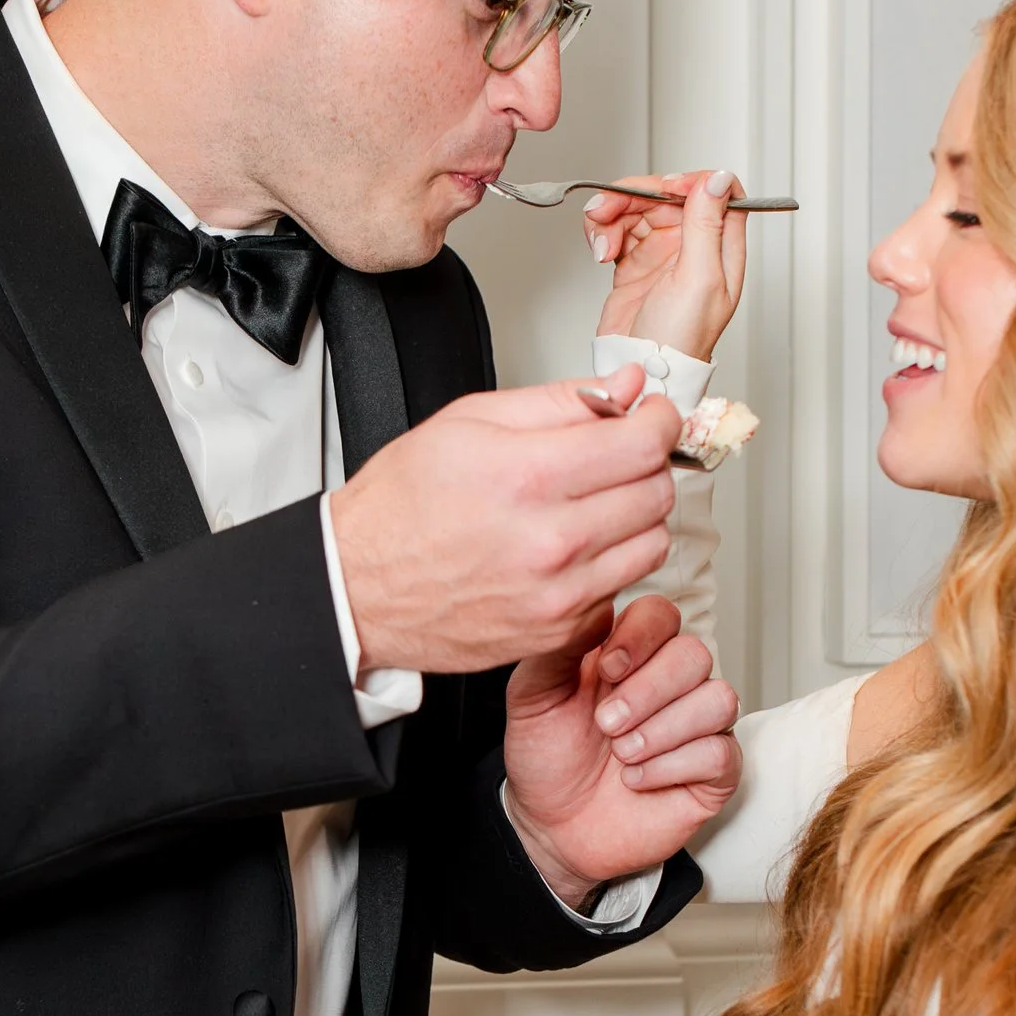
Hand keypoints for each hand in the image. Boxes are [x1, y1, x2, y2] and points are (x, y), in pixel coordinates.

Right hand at [329, 367, 679, 675]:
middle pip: (657, 493)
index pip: (644, 444)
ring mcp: (558, 595)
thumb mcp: (469, 423)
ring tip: (596, 502)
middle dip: (647, 463)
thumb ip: (560, 401)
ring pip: (652, 544)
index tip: (650, 416)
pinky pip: (621, 587)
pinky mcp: (557, 630)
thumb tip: (625, 386)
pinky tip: (575, 546)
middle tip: (619, 455)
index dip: (658, 420)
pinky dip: (611, 562)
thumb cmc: (400, 507)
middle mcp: (551, 542)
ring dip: (637, 516)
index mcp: (529, 478)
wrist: (357, 587)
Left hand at [502, 591, 739, 908]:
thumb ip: (560, 647)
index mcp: (630, 654)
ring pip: (719, 699)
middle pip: (695, 654)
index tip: (607, 669)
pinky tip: (637, 780)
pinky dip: (673, 767)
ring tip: (622, 755)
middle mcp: (671, 683)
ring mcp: (697, 726)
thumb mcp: (533, 695)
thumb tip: (595, 603)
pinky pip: (721, 752)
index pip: (661, 615)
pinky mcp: (714, 772)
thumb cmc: (546, 756)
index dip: (641, 636)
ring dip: (664, 730)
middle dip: (648, 691)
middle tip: (606, 724)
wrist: (550, 826)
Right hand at [589, 170, 747, 366]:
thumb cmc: (679, 339)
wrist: (642, 369)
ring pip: (636, 208)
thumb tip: (718, 180)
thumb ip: (707, 225)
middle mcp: (693, 245)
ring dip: (612, 215)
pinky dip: (604, 233)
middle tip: (608, 210)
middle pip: (665, 194)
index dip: (688, 182)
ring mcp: (662, 252)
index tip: (665, 189)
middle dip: (633, 196)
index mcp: (721, 247)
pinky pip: (617, 229)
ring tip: (601, 244)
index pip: (714, 192)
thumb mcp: (700, 278)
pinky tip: (602, 253)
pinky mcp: (634, 262)